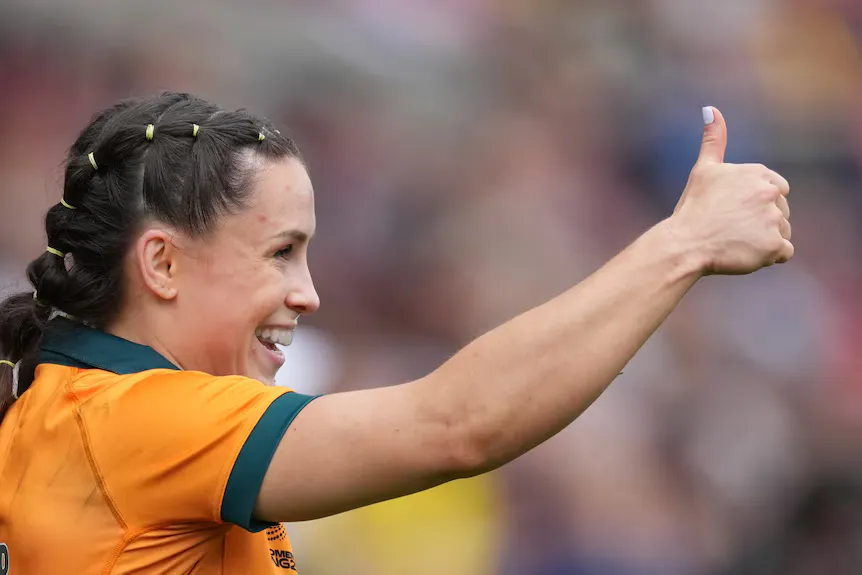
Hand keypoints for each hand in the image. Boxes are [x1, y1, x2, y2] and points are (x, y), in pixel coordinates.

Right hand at [670, 107, 792, 275]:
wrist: (685, 244)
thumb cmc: (692, 208)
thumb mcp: (703, 170)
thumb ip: (713, 140)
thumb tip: (710, 109)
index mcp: (758, 173)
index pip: (777, 189)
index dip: (756, 203)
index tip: (733, 211)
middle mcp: (771, 193)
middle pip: (780, 211)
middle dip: (761, 221)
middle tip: (730, 228)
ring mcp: (774, 219)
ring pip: (782, 232)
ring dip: (764, 239)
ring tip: (735, 241)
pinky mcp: (775, 245)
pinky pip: (783, 252)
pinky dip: (769, 256)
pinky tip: (744, 252)